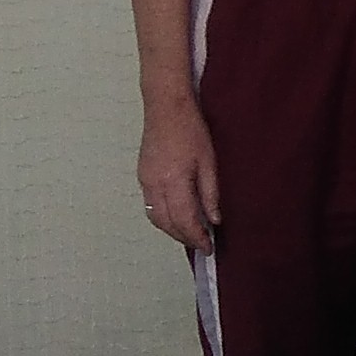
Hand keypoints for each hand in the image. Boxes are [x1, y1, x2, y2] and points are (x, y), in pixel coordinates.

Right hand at [137, 98, 221, 251]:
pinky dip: (163, 217)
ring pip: (155, 217)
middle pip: (166, 223)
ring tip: (191, 234)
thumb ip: (210, 193)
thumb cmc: (192, 130)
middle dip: (184, 238)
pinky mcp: (142, 176)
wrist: (166, 107)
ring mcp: (145, 181)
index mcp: (174, 181)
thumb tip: (214, 220)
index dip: (196, 237)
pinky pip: (150, 206)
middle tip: (202, 244)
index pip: (184, 220)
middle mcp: (154, 185)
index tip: (209, 248)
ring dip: (172, 230)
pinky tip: (177, 216)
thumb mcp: (209, 162)